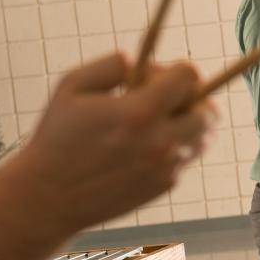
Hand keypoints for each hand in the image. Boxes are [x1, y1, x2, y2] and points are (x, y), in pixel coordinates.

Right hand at [14, 53, 216, 231]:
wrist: (49, 196)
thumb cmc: (56, 137)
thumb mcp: (72, 86)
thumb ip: (112, 65)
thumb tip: (141, 63)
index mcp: (139, 112)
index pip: (189, 77)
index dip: (176, 70)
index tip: (158, 76)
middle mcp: (161, 141)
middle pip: (209, 110)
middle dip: (191, 98)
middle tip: (166, 99)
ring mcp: (167, 166)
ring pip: (204, 136)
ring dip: (190, 123)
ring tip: (162, 120)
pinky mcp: (166, 185)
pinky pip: (188, 156)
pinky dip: (177, 146)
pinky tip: (148, 145)